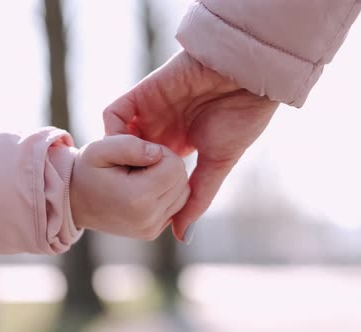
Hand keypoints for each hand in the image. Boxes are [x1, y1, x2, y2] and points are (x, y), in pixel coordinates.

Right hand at [69, 135, 189, 240]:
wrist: (73, 201)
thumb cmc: (87, 171)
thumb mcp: (100, 149)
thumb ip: (131, 145)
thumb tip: (158, 153)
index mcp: (138, 198)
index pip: (175, 166)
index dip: (161, 153)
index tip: (140, 154)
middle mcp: (148, 218)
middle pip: (182, 181)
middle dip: (166, 167)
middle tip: (139, 165)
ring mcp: (151, 229)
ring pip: (184, 194)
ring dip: (168, 181)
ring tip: (141, 178)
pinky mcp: (152, 233)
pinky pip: (176, 207)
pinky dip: (165, 195)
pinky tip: (144, 190)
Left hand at [104, 51, 278, 242]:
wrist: (247, 77)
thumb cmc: (240, 120)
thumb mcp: (217, 165)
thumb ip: (196, 198)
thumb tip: (184, 237)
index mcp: (179, 144)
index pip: (150, 171)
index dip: (143, 189)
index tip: (138, 212)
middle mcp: (161, 127)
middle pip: (129, 156)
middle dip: (122, 176)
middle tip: (118, 199)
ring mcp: (150, 111)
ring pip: (117, 137)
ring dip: (114, 156)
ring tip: (118, 178)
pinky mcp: (142, 94)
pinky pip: (114, 114)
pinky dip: (113, 133)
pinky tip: (124, 152)